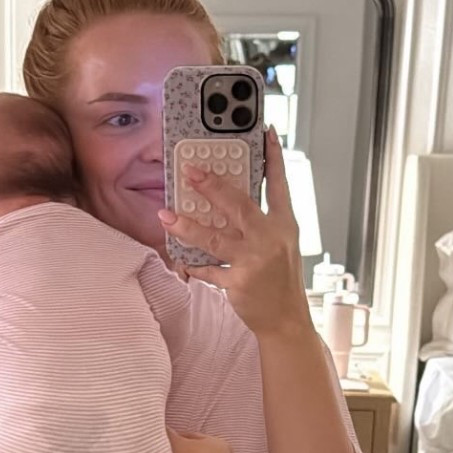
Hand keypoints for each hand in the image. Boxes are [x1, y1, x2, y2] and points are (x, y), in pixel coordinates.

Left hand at [158, 127, 310, 339]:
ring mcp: (254, 261)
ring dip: (187, 226)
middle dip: (212, 186)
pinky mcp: (238, 282)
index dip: (273, 157)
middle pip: (239, 205)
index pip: (279, 184)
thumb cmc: (281, 279)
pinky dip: (193, 265)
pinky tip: (181, 260)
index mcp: (284, 225)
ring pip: (214, 238)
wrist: (287, 320)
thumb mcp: (281, 244)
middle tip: (191, 171)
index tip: (265, 132)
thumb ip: (260, 222)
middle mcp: (270, 239)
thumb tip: (228, 198)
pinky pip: (208, 270)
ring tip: (166, 215)